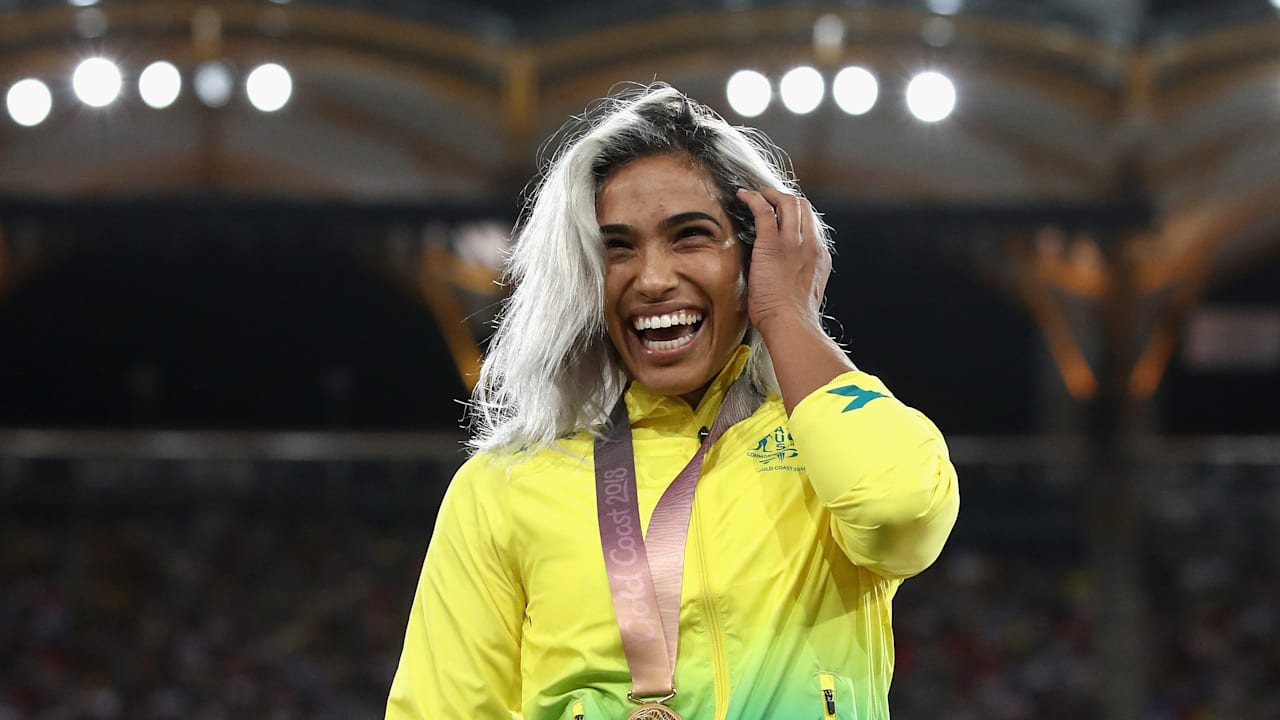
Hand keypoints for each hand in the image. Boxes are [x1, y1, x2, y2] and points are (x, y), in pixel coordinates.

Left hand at [736, 187, 831, 334]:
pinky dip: (753, 199)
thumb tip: (787, 279)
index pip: (811, 225)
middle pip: (803, 207)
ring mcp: (793, 242)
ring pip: (787, 202)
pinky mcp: (772, 244)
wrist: (791, 323)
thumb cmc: (792, 318)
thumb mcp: (805, 293)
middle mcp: (810, 244)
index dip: (796, 215)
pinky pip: (763, 210)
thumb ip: (800, 279)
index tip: (783, 215)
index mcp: (818, 257)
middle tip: (768, 198)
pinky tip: (744, 197)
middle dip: (785, 198)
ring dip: (770, 194)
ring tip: (756, 195)